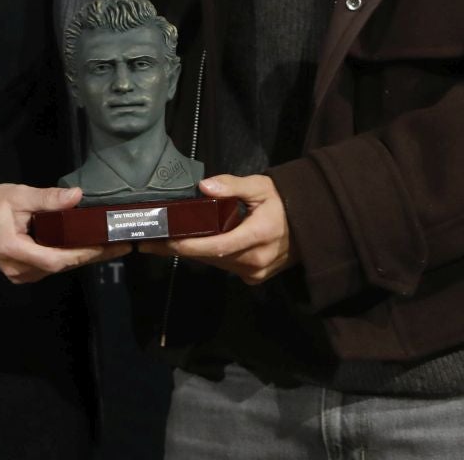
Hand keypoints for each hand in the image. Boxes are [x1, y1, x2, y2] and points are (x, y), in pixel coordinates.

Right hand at [0, 184, 129, 282]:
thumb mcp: (18, 196)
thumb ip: (47, 199)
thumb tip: (77, 196)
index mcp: (15, 250)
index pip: (56, 259)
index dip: (83, 254)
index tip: (107, 245)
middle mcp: (18, 269)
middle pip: (61, 266)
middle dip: (91, 256)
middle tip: (119, 245)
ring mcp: (19, 274)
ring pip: (56, 268)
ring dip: (81, 257)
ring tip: (107, 245)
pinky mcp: (21, 272)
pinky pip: (48, 266)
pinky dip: (67, 257)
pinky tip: (84, 247)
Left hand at [145, 174, 294, 283]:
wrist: (312, 224)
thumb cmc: (283, 202)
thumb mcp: (260, 186)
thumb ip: (232, 186)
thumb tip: (204, 187)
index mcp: (258, 235)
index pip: (218, 246)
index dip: (190, 246)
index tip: (166, 242)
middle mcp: (256, 260)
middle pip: (211, 257)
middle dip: (181, 250)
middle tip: (152, 242)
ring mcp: (257, 272)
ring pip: (217, 264)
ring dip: (193, 253)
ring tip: (164, 243)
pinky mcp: (256, 277)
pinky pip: (226, 267)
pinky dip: (210, 256)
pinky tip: (192, 246)